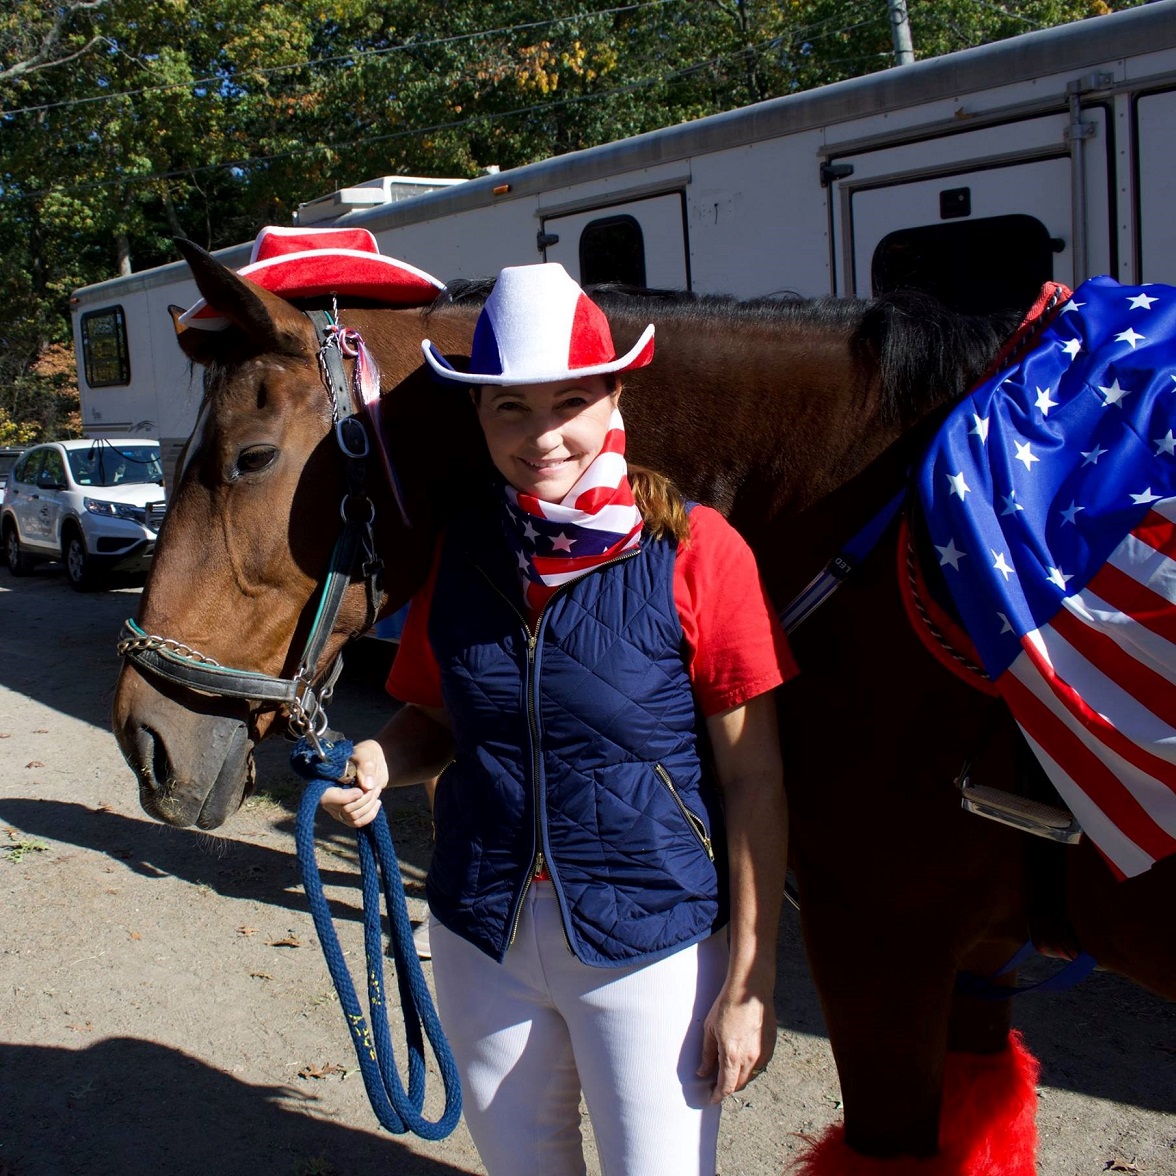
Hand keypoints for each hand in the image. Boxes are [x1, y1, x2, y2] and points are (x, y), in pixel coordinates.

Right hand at [318, 738, 387, 827]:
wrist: (372, 761)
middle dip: (364, 799)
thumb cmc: (364, 755)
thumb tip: (367, 786)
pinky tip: (377, 803)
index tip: (361, 791)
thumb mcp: (365, 755)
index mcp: (326, 781)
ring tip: (377, 791)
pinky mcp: (348, 814)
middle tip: (374, 786)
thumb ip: (366, 767)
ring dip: (370, 806)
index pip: (328, 798)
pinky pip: (357, 823)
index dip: (345, 798)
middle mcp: (329, 798)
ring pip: (353, 817)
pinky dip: (370, 815)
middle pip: (346, 809)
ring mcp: (338, 808)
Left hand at [698, 980, 776, 1102]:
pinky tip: (743, 1057)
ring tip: (729, 1070)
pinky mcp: (770, 1047)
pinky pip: (760, 1065)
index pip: (726, 1087)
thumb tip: (702, 1072)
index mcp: (732, 1056)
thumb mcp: (710, 1029)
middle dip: (727, 1088)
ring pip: (750, 1077)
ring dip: (739, 1078)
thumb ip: (707, 1054)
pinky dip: (750, 1068)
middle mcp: (749, 1059)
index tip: (712, 1099)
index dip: (718, 1096)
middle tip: (717, 1083)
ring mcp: (762, 1053)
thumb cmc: (727, 1006)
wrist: (750, 990)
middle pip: (738, 1085)